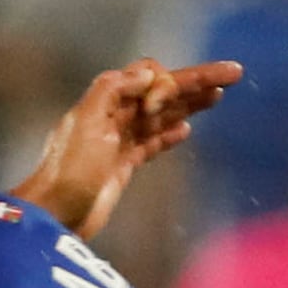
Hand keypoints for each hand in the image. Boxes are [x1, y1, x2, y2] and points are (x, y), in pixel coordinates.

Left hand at [16, 58, 240, 239]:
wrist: (54, 215)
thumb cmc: (68, 170)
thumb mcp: (86, 121)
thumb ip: (113, 90)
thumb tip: (148, 73)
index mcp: (105, 99)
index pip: (149, 74)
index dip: (164, 83)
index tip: (156, 108)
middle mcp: (114, 116)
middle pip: (162, 92)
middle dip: (196, 81)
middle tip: (233, 73)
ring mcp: (119, 141)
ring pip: (162, 115)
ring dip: (190, 104)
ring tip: (218, 95)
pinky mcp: (122, 166)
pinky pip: (151, 143)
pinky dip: (169, 134)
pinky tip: (186, 129)